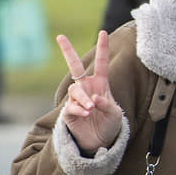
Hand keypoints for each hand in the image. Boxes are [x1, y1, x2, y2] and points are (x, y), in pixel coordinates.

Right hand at [56, 30, 122, 153]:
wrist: (100, 142)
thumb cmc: (110, 125)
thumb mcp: (115, 115)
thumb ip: (107, 105)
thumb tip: (94, 99)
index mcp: (101, 84)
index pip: (101, 63)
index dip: (102, 48)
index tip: (103, 32)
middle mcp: (87, 88)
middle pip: (75, 66)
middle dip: (67, 51)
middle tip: (60, 36)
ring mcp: (77, 99)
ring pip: (76, 91)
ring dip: (83, 99)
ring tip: (91, 109)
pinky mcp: (69, 112)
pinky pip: (71, 107)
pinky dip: (79, 109)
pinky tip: (86, 114)